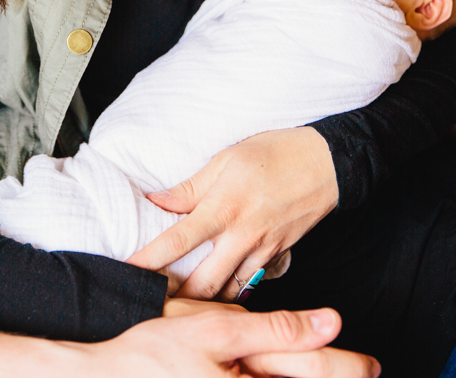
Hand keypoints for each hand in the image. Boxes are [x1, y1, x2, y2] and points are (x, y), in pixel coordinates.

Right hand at [88, 306, 379, 377]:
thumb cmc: (154, 353)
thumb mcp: (216, 330)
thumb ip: (276, 329)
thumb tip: (330, 322)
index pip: (317, 373)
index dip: (349, 367)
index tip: (372, 365)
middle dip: (335, 375)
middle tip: (365, 371)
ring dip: (304, 377)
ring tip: (327, 372)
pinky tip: (273, 374)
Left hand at [126, 127, 338, 300]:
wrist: (328, 163)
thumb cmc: (275, 153)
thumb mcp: (226, 160)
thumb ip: (190, 187)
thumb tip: (157, 200)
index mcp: (223, 208)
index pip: (176, 240)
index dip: (149, 259)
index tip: (127, 271)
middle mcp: (242, 235)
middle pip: (202, 283)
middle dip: (176, 298)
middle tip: (154, 299)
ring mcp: (263, 250)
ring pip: (228, 292)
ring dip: (204, 301)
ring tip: (181, 301)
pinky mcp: (278, 257)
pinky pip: (250, 284)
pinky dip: (232, 292)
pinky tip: (217, 290)